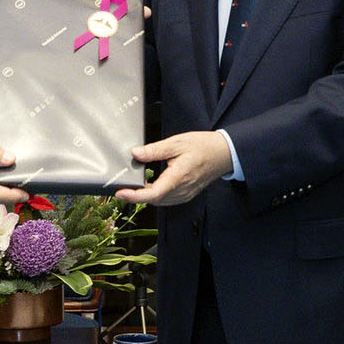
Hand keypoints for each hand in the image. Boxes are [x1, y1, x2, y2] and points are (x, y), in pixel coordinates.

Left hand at [114, 132, 232, 206]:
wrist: (223, 153)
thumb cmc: (203, 146)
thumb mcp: (177, 143)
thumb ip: (155, 150)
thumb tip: (136, 154)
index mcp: (178, 177)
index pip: (153, 194)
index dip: (135, 196)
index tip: (120, 193)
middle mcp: (182, 190)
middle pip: (154, 199)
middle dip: (137, 195)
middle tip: (122, 186)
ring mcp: (185, 194)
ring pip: (160, 201)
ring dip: (146, 196)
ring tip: (133, 185)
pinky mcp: (186, 195)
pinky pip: (167, 199)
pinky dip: (156, 195)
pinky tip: (150, 185)